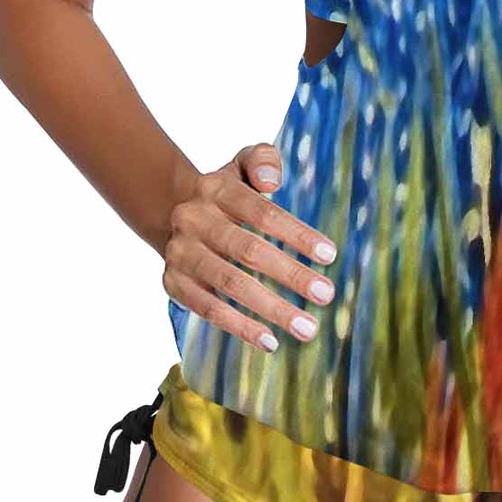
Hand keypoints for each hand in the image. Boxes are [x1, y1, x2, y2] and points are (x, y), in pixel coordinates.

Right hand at [162, 141, 338, 352]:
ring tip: (307, 328)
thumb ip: (262, 160)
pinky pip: (206, 308)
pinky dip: (238, 326)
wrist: (173, 214)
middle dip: (290, 274)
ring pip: (228, 283)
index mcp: (215, 189)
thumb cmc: (228, 193)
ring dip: (270, 308)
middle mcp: (193, 220)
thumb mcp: (242, 165)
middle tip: (326, 295)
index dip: (295, 233)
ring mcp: (180, 253)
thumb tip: (272, 181)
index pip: (261, 211)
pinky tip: (270, 340)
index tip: (329, 255)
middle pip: (247, 250)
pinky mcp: (173, 283)